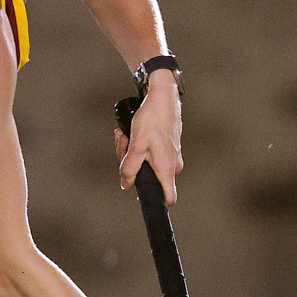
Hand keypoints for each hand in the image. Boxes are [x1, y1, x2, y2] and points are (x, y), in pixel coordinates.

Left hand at [113, 70, 183, 202]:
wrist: (162, 96)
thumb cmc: (152, 119)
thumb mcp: (136, 146)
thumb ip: (129, 169)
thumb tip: (125, 184)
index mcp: (167, 169)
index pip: (169, 198)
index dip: (155, 200)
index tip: (142, 195)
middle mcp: (173, 165)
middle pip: (148, 177)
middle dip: (130, 163)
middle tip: (124, 145)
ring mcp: (171, 155)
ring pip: (146, 163)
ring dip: (130, 151)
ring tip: (124, 135)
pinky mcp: (166, 146)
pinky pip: (149, 153)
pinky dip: (137, 145)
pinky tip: (129, 133)